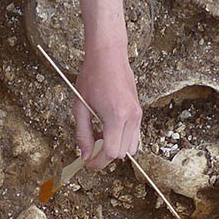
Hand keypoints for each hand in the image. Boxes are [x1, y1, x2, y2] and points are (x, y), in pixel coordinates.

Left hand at [74, 45, 141, 168]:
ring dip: (115, 148)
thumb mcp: (80, 108)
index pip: (112, 152)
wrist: (108, 55)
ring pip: (131, 147)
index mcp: (117, 116)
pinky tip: (106, 130)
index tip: (87, 163)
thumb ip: (82, 135)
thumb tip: (85, 156)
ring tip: (98, 138)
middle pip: (123, 153)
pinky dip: (121, 139)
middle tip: (90, 152)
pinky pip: (133, 135)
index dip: (98, 162)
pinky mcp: (139, 111)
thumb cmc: (92, 77)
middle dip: (106, 157)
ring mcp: (138, 114)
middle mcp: (132, 117)